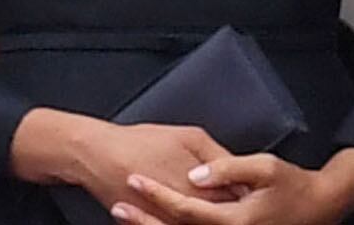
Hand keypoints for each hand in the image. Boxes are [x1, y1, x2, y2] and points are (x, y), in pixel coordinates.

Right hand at [11, 109, 236, 216]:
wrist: (100, 156)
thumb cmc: (141, 142)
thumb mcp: (190, 137)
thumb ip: (218, 157)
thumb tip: (238, 169)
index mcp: (202, 188)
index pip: (236, 200)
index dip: (247, 196)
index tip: (254, 192)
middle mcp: (188, 211)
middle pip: (220, 217)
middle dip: (233, 210)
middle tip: (242, 200)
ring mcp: (170, 222)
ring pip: (199, 223)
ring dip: (211, 216)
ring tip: (219, 207)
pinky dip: (187, 220)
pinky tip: (188, 211)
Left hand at [112, 148, 353, 224]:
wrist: (319, 209)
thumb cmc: (292, 186)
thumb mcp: (265, 168)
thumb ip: (229, 169)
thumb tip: (195, 175)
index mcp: (234, 220)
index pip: (185, 208)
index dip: (157, 194)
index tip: (134, 179)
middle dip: (144, 220)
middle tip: (116, 204)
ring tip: (123, 212)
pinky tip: (154, 221)